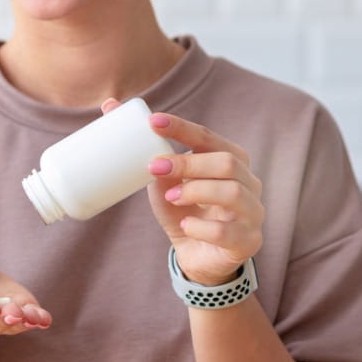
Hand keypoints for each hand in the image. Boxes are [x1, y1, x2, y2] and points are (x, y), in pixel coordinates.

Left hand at [102, 99, 263, 286]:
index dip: (182, 128)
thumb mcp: (164, 181)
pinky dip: (201, 228)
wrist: (197, 255)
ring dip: (195, 191)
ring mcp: (252, 212)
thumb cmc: (184, 210)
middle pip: (226, 162)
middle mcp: (249, 182)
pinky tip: (186, 227)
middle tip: (155, 168)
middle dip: (188, 163)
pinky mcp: (247, 241)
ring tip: (171, 198)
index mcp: (232, 160)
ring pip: (232, 193)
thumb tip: (109, 106)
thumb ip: (148, 151)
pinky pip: (226, 231)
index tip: (152, 122)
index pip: (209, 137)